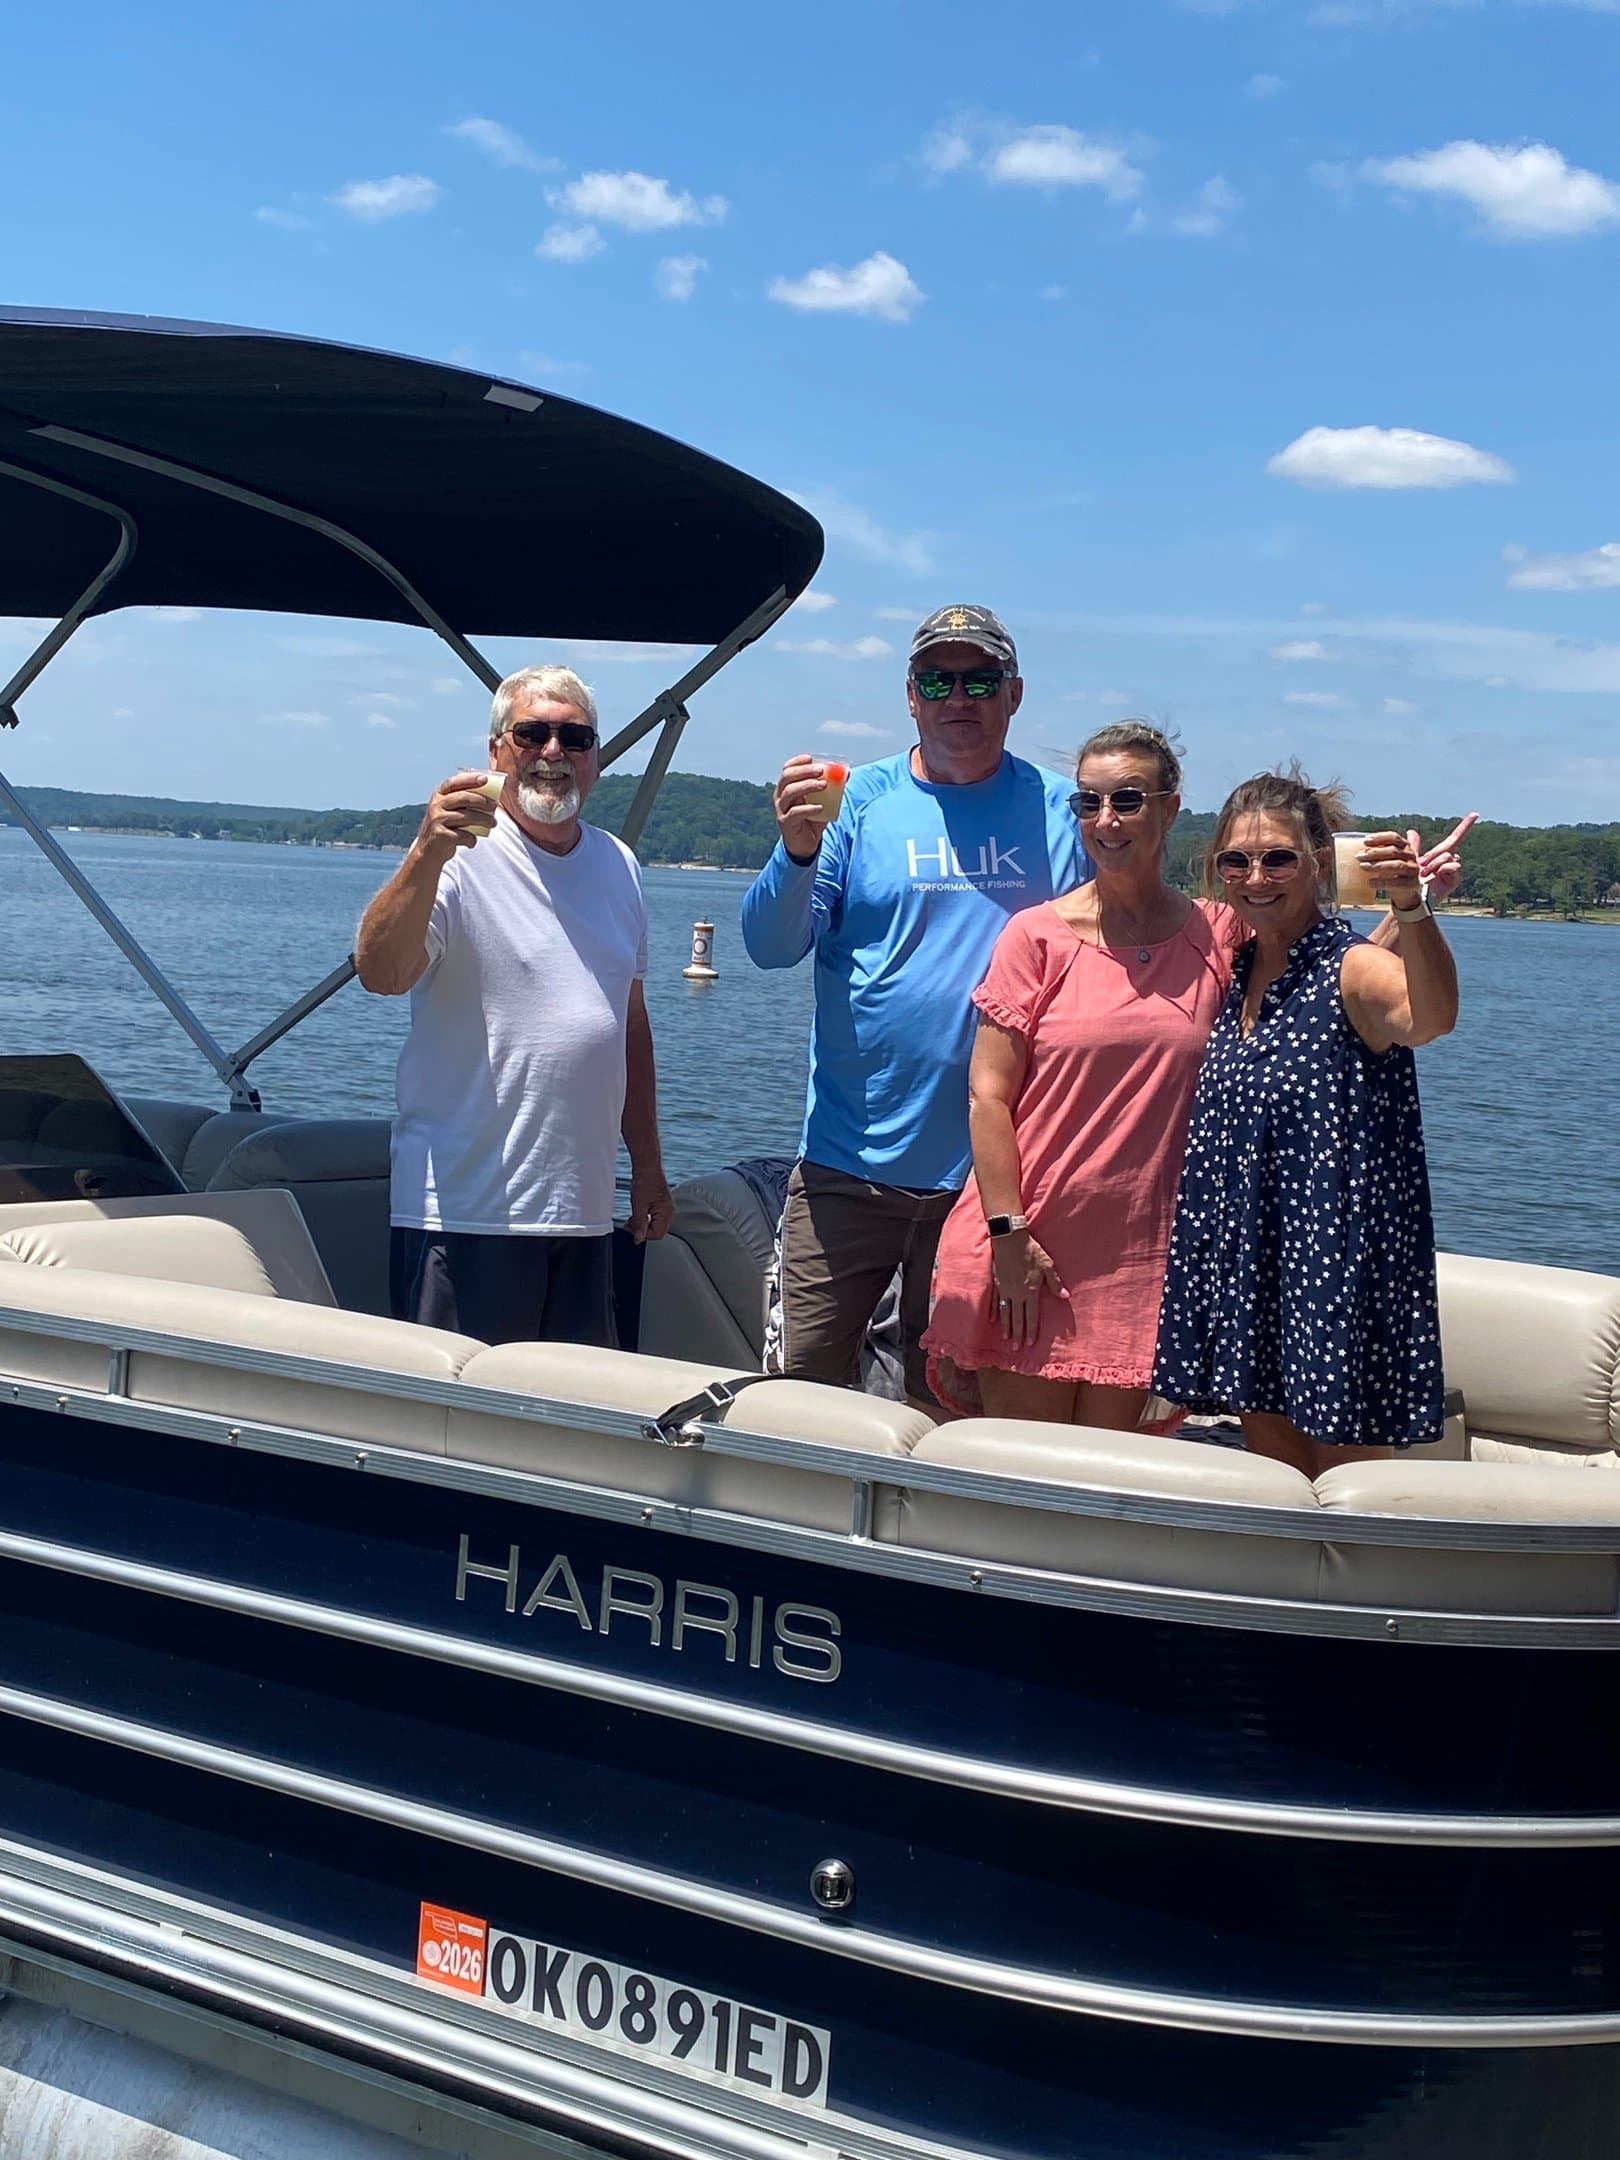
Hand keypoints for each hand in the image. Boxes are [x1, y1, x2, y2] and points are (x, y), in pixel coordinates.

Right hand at [417, 770, 499, 857]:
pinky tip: (472, 842)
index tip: (485, 779)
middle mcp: (436, 805)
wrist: (428, 852)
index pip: (454, 782)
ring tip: (493, 823)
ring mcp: (437, 819)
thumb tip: (491, 798)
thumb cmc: (445, 828)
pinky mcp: (440, 835)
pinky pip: (464, 835)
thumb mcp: (449, 811)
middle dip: (483, 801)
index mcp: (438, 795)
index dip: (469, 779)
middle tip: (495, 806)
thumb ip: (463, 803)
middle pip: (464, 798)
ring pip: (467, 817)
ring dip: (484, 820)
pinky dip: (472, 839)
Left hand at [627, 1164, 673, 1243]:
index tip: (630, 1229)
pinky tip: (638, 1213)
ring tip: (632, 1218)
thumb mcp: (638, 1205)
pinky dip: (646, 1218)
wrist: (647, 1166)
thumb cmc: (644, 1181)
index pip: (657, 1234)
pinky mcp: (663, 1205)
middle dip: (643, 1230)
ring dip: (643, 1224)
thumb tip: (638, 1240)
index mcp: (666, 1213)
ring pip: (656, 1225)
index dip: (643, 1235)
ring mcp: (667, 1209)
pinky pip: (655, 1218)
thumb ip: (639, 1224)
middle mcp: (670, 1212)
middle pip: (658, 1231)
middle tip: (629, 1224)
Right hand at [773, 754, 833, 862]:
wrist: (805, 844)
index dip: (797, 762)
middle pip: (787, 777)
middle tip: (821, 771)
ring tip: (824, 785)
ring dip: (807, 785)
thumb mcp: (822, 801)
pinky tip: (821, 808)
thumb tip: (846, 773)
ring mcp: (781, 809)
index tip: (810, 758)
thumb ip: (831, 788)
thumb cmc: (812, 819)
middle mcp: (780, 796)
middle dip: (804, 771)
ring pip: (789, 792)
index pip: (787, 769)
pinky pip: (795, 813)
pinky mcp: (785, 823)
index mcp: (787, 787)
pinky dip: (808, 808)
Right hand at [990, 1229, 1066, 1347]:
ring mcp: (1005, 1289)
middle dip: (1018, 1334)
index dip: (1031, 1330)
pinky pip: (995, 1301)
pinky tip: (993, 1320)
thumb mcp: (1047, 1265)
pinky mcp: (996, 1283)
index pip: (1031, 1316)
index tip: (1030, 1343)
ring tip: (1006, 1338)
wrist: (1009, 1239)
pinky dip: (994, 1311)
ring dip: (1006, 1327)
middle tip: (1017, 1348)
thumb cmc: (1031, 1251)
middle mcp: (1017, 1293)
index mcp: (1030, 1291)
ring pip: (1005, 1312)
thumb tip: (1066, 1296)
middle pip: (1017, 1318)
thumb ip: (1055, 1282)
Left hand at [1360, 830, 1422, 908]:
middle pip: (1394, 851)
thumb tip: (1364, 841)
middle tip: (1359, 856)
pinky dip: (1382, 882)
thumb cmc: (1395, 873)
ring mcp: (1413, 871)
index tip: (1365, 841)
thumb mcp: (1391, 859)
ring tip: (1363, 866)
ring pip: (1397, 865)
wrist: (1406, 893)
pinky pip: (1397, 882)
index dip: (1380, 838)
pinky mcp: (1411, 884)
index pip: (1395, 838)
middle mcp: (1412, 857)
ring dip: (1378, 865)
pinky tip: (1370, 882)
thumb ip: (1382, 849)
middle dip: (1375, 853)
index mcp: (1407, 847)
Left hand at [1414, 811, 1477, 902]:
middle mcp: (1450, 860)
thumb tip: (1411, 830)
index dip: (1465, 825)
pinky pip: (1454, 865)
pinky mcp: (1455, 880)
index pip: (1455, 837)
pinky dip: (1443, 868)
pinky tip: (1434, 875)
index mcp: (1440, 854)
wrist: (1410, 898)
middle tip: (1422, 864)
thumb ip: (1414, 846)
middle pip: (1449, 846)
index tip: (1475, 813)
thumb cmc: (1409, 881)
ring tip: (1424, 874)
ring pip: (1449, 855)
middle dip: (1433, 854)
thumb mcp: (1411, 860)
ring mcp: (1453, 871)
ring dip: (1435, 863)